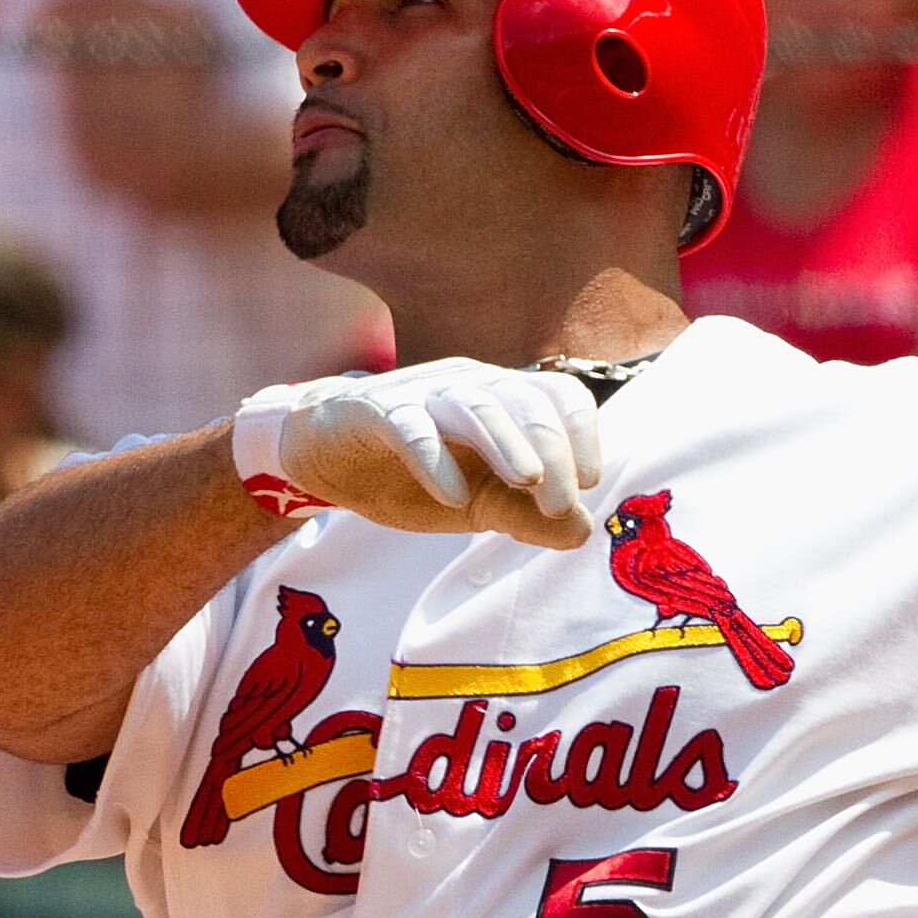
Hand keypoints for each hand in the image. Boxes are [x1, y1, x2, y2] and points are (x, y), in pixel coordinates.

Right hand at [232, 357, 602, 548]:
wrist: (328, 460)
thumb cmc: (416, 475)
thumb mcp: (480, 504)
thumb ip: (529, 517)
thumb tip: (583, 532)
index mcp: (504, 400)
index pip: (559, 395)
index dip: (582, 433)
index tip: (590, 482)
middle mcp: (470, 385)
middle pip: (524, 401)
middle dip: (552, 451)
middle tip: (561, 503)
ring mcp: (422, 393)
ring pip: (474, 405)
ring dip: (506, 444)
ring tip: (528, 482)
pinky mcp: (375, 411)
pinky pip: (410, 426)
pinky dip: (435, 460)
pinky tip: (452, 498)